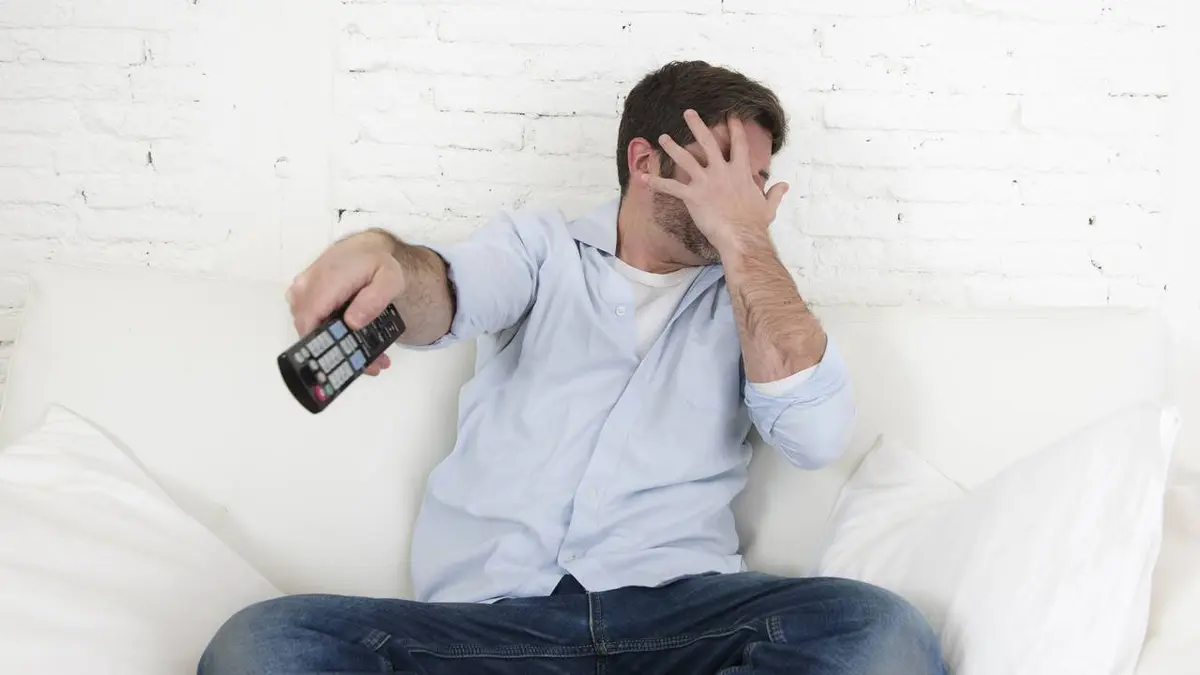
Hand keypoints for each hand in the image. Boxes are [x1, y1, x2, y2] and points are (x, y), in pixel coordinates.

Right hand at [285, 230, 402, 375]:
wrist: (365, 248)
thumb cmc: (377, 262)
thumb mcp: (389, 278)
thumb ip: (373, 299)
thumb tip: (353, 322)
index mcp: (327, 281)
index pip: (311, 321)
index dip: (324, 347)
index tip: (350, 363)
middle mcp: (306, 286)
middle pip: (310, 330)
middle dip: (339, 353)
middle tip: (373, 365)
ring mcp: (301, 292)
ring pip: (310, 330)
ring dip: (337, 346)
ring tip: (372, 356)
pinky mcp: (303, 297)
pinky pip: (310, 322)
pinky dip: (330, 335)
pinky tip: (356, 342)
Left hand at [642, 110, 788, 253]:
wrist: (742, 237)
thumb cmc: (755, 224)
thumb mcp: (769, 206)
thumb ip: (774, 193)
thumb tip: (784, 185)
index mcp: (740, 172)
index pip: (738, 144)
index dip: (734, 128)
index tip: (730, 115)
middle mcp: (722, 171)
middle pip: (708, 142)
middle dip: (697, 125)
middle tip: (688, 113)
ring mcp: (706, 182)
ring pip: (686, 159)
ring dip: (673, 147)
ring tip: (663, 137)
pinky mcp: (693, 196)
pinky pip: (671, 187)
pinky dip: (655, 182)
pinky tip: (642, 177)